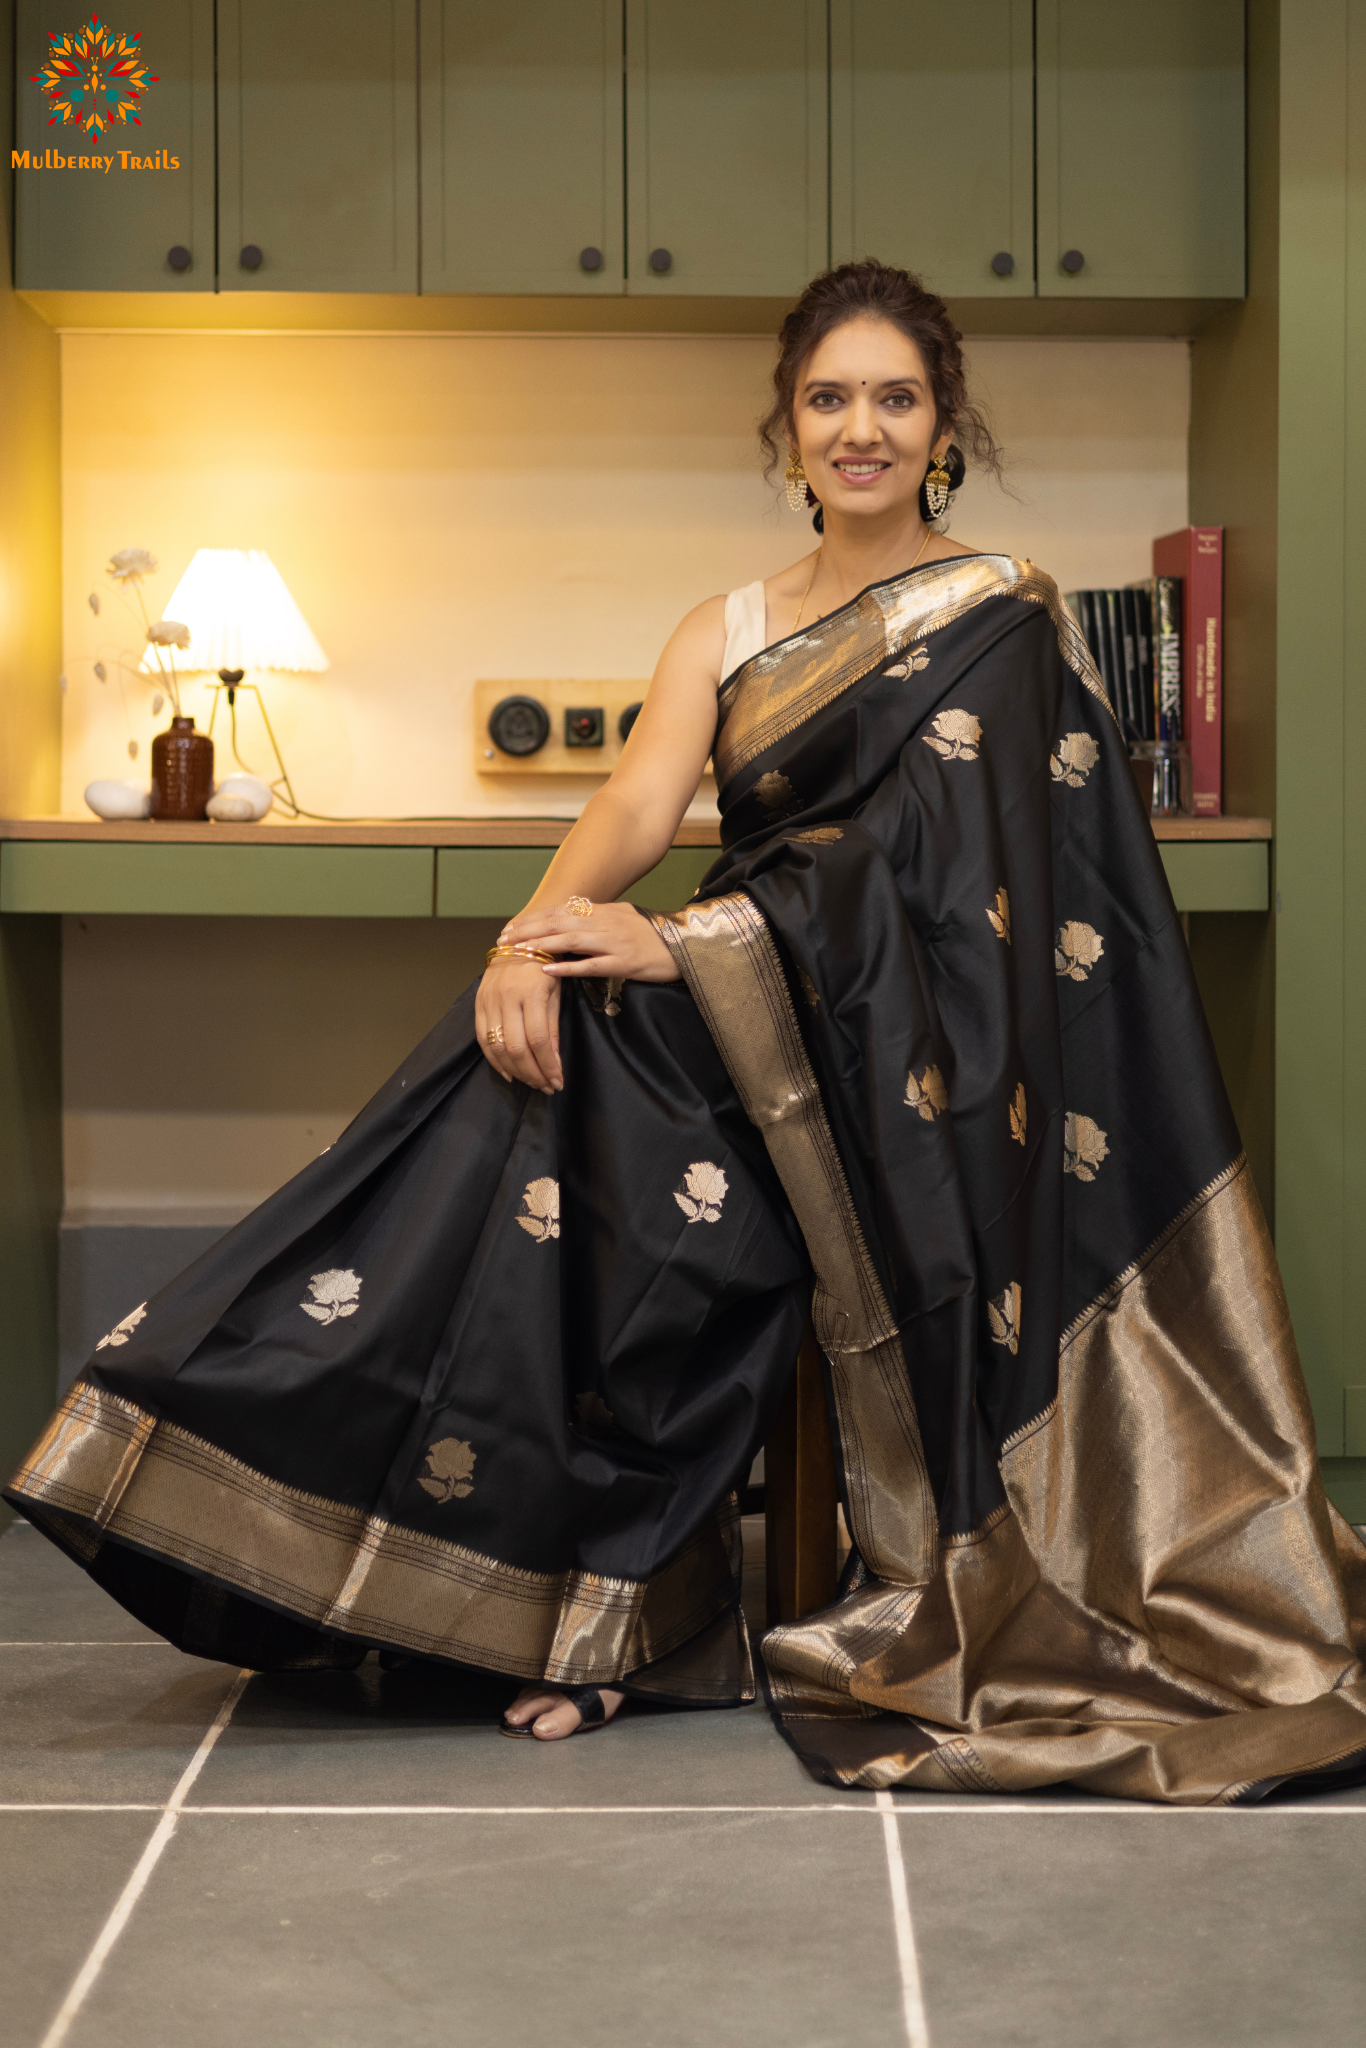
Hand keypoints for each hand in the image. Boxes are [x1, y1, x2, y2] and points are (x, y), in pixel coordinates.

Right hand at [476, 958, 562, 1093]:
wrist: (517, 943)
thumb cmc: (543, 967)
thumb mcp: (555, 993)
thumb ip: (553, 1028)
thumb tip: (554, 1063)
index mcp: (532, 993)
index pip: (538, 1039)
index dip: (548, 1065)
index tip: (558, 1082)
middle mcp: (507, 997)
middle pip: (516, 1047)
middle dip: (533, 1073)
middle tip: (546, 1087)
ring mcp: (489, 1001)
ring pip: (497, 1046)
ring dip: (515, 1071)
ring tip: (531, 1082)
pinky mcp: (478, 1004)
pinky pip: (482, 1039)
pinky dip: (495, 1061)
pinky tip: (509, 1072)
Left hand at [499, 899, 680, 987]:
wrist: (686, 947)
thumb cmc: (654, 935)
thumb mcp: (624, 916)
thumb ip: (599, 915)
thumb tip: (573, 913)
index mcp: (604, 911)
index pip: (561, 911)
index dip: (534, 918)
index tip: (511, 927)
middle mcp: (606, 923)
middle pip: (559, 923)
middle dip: (529, 930)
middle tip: (504, 939)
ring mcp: (614, 943)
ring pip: (570, 940)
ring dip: (541, 945)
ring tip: (518, 951)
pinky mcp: (624, 963)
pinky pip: (591, 965)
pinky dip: (567, 967)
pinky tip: (547, 969)